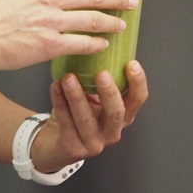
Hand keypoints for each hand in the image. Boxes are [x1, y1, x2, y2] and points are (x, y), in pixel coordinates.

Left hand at [33, 61, 148, 171]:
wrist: (55, 144)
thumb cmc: (77, 116)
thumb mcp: (94, 98)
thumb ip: (99, 80)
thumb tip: (96, 43)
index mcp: (123, 115)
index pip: (138, 99)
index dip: (138, 82)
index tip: (131, 64)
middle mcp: (112, 131)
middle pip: (117, 112)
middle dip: (110, 92)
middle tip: (102, 74)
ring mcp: (94, 143)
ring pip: (87, 119)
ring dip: (77, 96)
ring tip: (68, 78)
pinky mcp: (74, 149)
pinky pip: (66, 123)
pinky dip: (60, 103)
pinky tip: (55, 87)